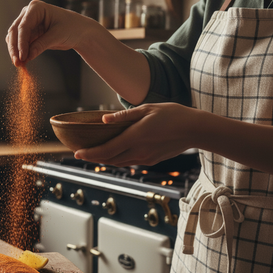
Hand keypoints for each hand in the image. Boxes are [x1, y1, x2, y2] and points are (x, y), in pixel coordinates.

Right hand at [5, 0, 99, 65]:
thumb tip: (27, 56)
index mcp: (36, 8)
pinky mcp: (29, 34)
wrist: (79, 32)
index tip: (22, 56)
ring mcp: (27, 23)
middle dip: (15, 48)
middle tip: (17, 62)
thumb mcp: (58, 36)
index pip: (23, 26)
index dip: (21, 42)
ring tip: (19, 64)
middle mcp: (28, 14)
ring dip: (15, 51)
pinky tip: (23, 62)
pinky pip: (20, 44)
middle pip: (14, 32)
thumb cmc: (72, 28)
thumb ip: (41, 45)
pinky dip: (20, 53)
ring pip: (14, 38)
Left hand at [74, 103, 196, 165]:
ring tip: (94, 154)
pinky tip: (114, 153)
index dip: (90, 154)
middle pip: (110, 159)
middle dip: (94, 157)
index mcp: (135, 138)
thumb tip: (104, 119)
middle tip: (81, 153)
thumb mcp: (147, 109)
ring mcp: (145, 158)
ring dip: (105, 159)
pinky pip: (130, 162)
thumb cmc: (172, 115)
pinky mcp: (152, 160)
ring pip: (119, 162)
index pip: (106, 150)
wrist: (195, 130)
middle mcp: (138, 152)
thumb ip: (124, 116)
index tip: (77, 153)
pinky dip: (118, 158)